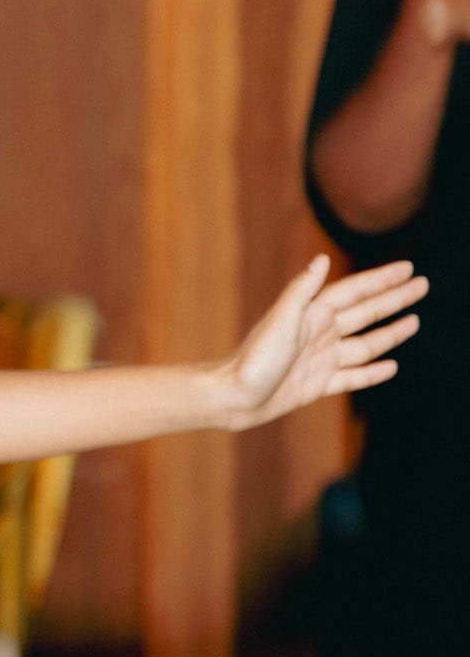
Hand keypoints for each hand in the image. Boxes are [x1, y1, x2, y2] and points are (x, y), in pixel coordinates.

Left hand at [218, 256, 426, 429]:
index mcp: (312, 315)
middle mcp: (319, 334)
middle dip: (394, 299)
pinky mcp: (319, 384)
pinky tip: (391, 366)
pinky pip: (355, 376)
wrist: (234, 397)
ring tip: (414, 321)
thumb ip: (302, 291)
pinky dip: (374, 372)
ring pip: (366, 344)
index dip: (381, 280)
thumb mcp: (281, 321)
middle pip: (366, 312)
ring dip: (390, 333)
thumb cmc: (254, 358)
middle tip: (422, 285)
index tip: (407, 269)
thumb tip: (321, 259)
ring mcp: (321, 359)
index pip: (355, 292)